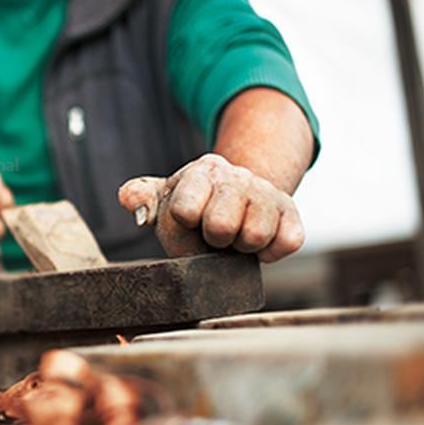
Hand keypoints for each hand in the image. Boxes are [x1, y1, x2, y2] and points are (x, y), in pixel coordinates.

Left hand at [117, 153, 304, 262]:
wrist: (243, 194)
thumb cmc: (196, 204)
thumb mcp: (164, 198)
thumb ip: (141, 197)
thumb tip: (130, 201)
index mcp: (201, 172)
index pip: (184, 211)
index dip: (184, 226)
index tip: (188, 222)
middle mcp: (237, 177)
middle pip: (221, 226)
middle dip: (213, 239)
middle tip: (213, 234)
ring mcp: (267, 194)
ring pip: (255, 236)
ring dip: (241, 247)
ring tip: (234, 237)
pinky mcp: (292, 214)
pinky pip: (285, 244)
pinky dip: (270, 252)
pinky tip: (258, 241)